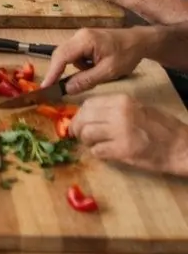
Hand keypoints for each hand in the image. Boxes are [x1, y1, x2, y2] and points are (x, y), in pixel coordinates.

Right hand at [42, 26, 160, 95]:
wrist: (139, 41)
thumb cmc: (126, 55)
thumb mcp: (108, 71)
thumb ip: (86, 80)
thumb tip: (66, 89)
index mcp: (84, 40)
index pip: (61, 56)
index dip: (52, 73)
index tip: (45, 87)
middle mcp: (79, 35)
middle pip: (61, 55)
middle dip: (58, 72)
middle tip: (55, 89)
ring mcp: (81, 37)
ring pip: (68, 56)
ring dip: (76, 69)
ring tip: (95, 75)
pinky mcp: (85, 41)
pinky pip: (75, 55)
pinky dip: (81, 65)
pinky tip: (96, 68)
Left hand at [71, 93, 187, 176]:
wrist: (180, 146)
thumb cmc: (161, 127)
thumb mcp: (137, 108)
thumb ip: (114, 109)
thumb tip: (89, 114)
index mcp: (122, 100)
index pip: (89, 104)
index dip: (80, 114)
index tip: (79, 122)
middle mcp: (119, 113)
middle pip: (84, 118)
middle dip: (77, 128)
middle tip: (77, 135)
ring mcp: (120, 132)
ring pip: (87, 134)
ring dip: (86, 141)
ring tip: (93, 144)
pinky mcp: (123, 151)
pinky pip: (98, 151)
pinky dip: (97, 153)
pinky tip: (104, 153)